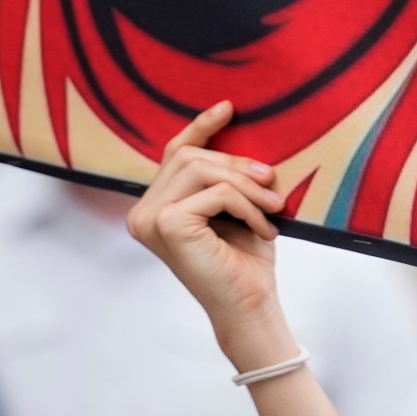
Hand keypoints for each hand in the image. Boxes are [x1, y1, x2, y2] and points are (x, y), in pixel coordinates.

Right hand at [126, 103, 293, 358]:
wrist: (249, 307)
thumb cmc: (244, 260)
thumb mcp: (234, 206)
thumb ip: (224, 174)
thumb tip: (236, 126)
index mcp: (154, 206)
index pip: (174, 154)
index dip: (200, 127)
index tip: (228, 108)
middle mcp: (142, 212)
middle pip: (188, 157)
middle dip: (236, 164)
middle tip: (272, 182)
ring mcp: (149, 218)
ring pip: (202, 170)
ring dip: (246, 186)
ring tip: (274, 207)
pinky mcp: (167, 224)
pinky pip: (216, 193)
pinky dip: (247, 206)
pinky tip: (265, 229)